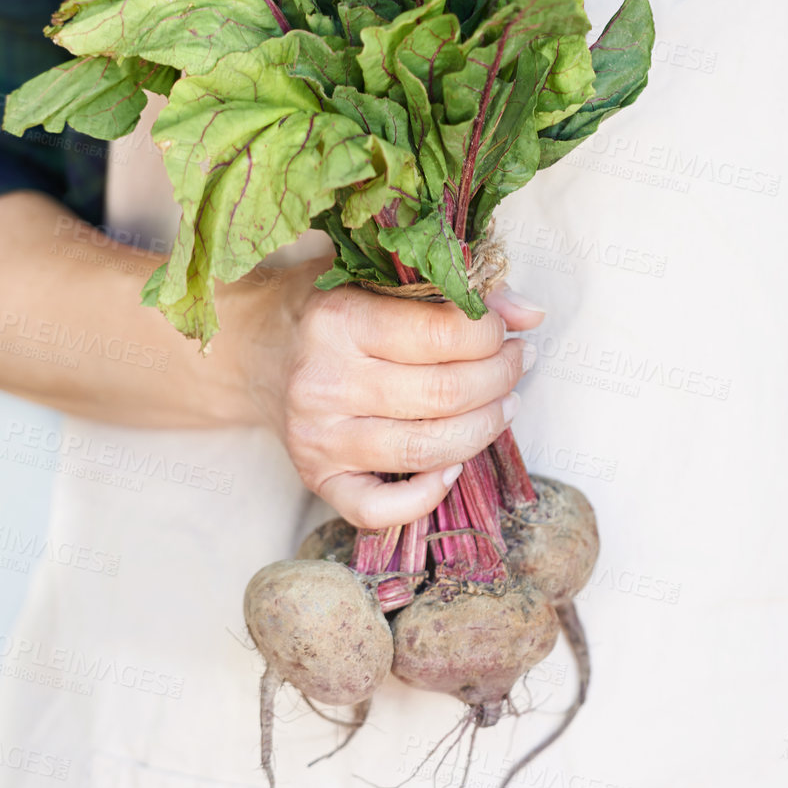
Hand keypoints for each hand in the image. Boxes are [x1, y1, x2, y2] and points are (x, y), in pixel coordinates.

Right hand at [236, 259, 542, 528]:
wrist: (256, 350)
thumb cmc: (328, 309)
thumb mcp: (380, 278)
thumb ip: (455, 288)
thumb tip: (532, 314)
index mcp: (339, 319)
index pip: (443, 332)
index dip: (494, 335)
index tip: (509, 332)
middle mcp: (324, 381)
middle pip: (444, 393)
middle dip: (500, 379)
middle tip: (517, 365)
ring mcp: (318, 437)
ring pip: (426, 450)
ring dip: (483, 430)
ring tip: (502, 406)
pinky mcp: (315, 478)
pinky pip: (379, 510)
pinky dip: (427, 496)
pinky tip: (451, 467)